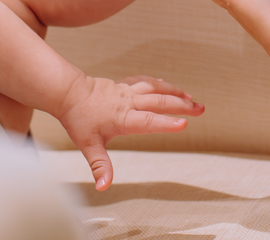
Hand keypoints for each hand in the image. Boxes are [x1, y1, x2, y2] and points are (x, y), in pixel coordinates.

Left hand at [55, 75, 203, 190]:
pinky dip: (160, 83)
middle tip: (200, 109)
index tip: (184, 124)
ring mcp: (128, 92)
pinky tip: (169, 86)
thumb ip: (99, 166)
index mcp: (123, 118)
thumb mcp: (88, 146)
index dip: (166, 123)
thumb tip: (103, 186)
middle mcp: (129, 103)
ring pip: (156, 89)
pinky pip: (146, 82)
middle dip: (182, 105)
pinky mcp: (124, 86)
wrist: (68, 93)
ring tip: (192, 98)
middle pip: (159, 102)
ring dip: (176, 92)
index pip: (148, 121)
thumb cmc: (78, 119)